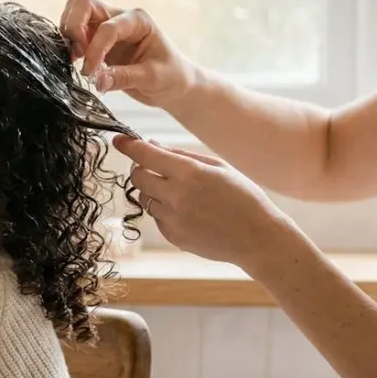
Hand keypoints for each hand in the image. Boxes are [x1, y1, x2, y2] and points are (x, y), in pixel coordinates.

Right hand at [59, 0, 199, 109]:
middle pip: (84, 5)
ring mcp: (106, 26)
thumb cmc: (170, 76)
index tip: (91, 73)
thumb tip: (97, 80)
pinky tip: (77, 62)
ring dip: (69, 35)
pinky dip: (69, 43)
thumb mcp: (152, 78)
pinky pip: (75, 31)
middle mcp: (120, 17)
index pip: (107, 28)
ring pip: (75, 13)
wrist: (174, 84)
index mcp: (138, 20)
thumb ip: (124, 77)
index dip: (95, 49)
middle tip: (77, 56)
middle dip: (74, 29)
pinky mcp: (97, 39)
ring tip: (76, 59)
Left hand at [114, 135, 300, 267]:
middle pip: (137, 176)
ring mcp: (172, 219)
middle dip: (141, 168)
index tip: (119, 140)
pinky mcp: (172, 236)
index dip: (129, 145)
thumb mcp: (218, 167)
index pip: (145, 154)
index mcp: (189, 173)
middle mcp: (176, 196)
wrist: (257, 238)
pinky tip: (189, 211)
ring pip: (145, 198)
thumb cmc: (243, 197)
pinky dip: (164, 210)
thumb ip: (182, 155)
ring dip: (154, 191)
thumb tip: (151, 144)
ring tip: (181, 193)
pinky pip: (156, 217)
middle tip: (155, 167)